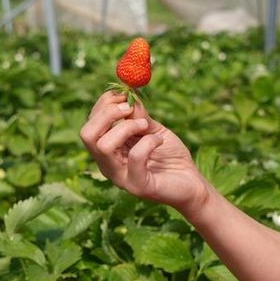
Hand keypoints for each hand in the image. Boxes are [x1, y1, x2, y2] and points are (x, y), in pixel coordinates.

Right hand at [79, 91, 208, 213]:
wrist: (192, 183)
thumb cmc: (171, 156)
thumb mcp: (152, 129)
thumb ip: (139, 115)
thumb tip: (127, 94)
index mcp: (107, 151)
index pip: (90, 125)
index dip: (103, 105)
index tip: (124, 94)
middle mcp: (107, 165)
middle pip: (87, 135)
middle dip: (107, 114)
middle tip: (129, 108)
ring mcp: (121, 178)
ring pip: (103, 146)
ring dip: (126, 127)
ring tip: (146, 126)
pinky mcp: (138, 186)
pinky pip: (134, 157)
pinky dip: (148, 142)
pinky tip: (159, 141)